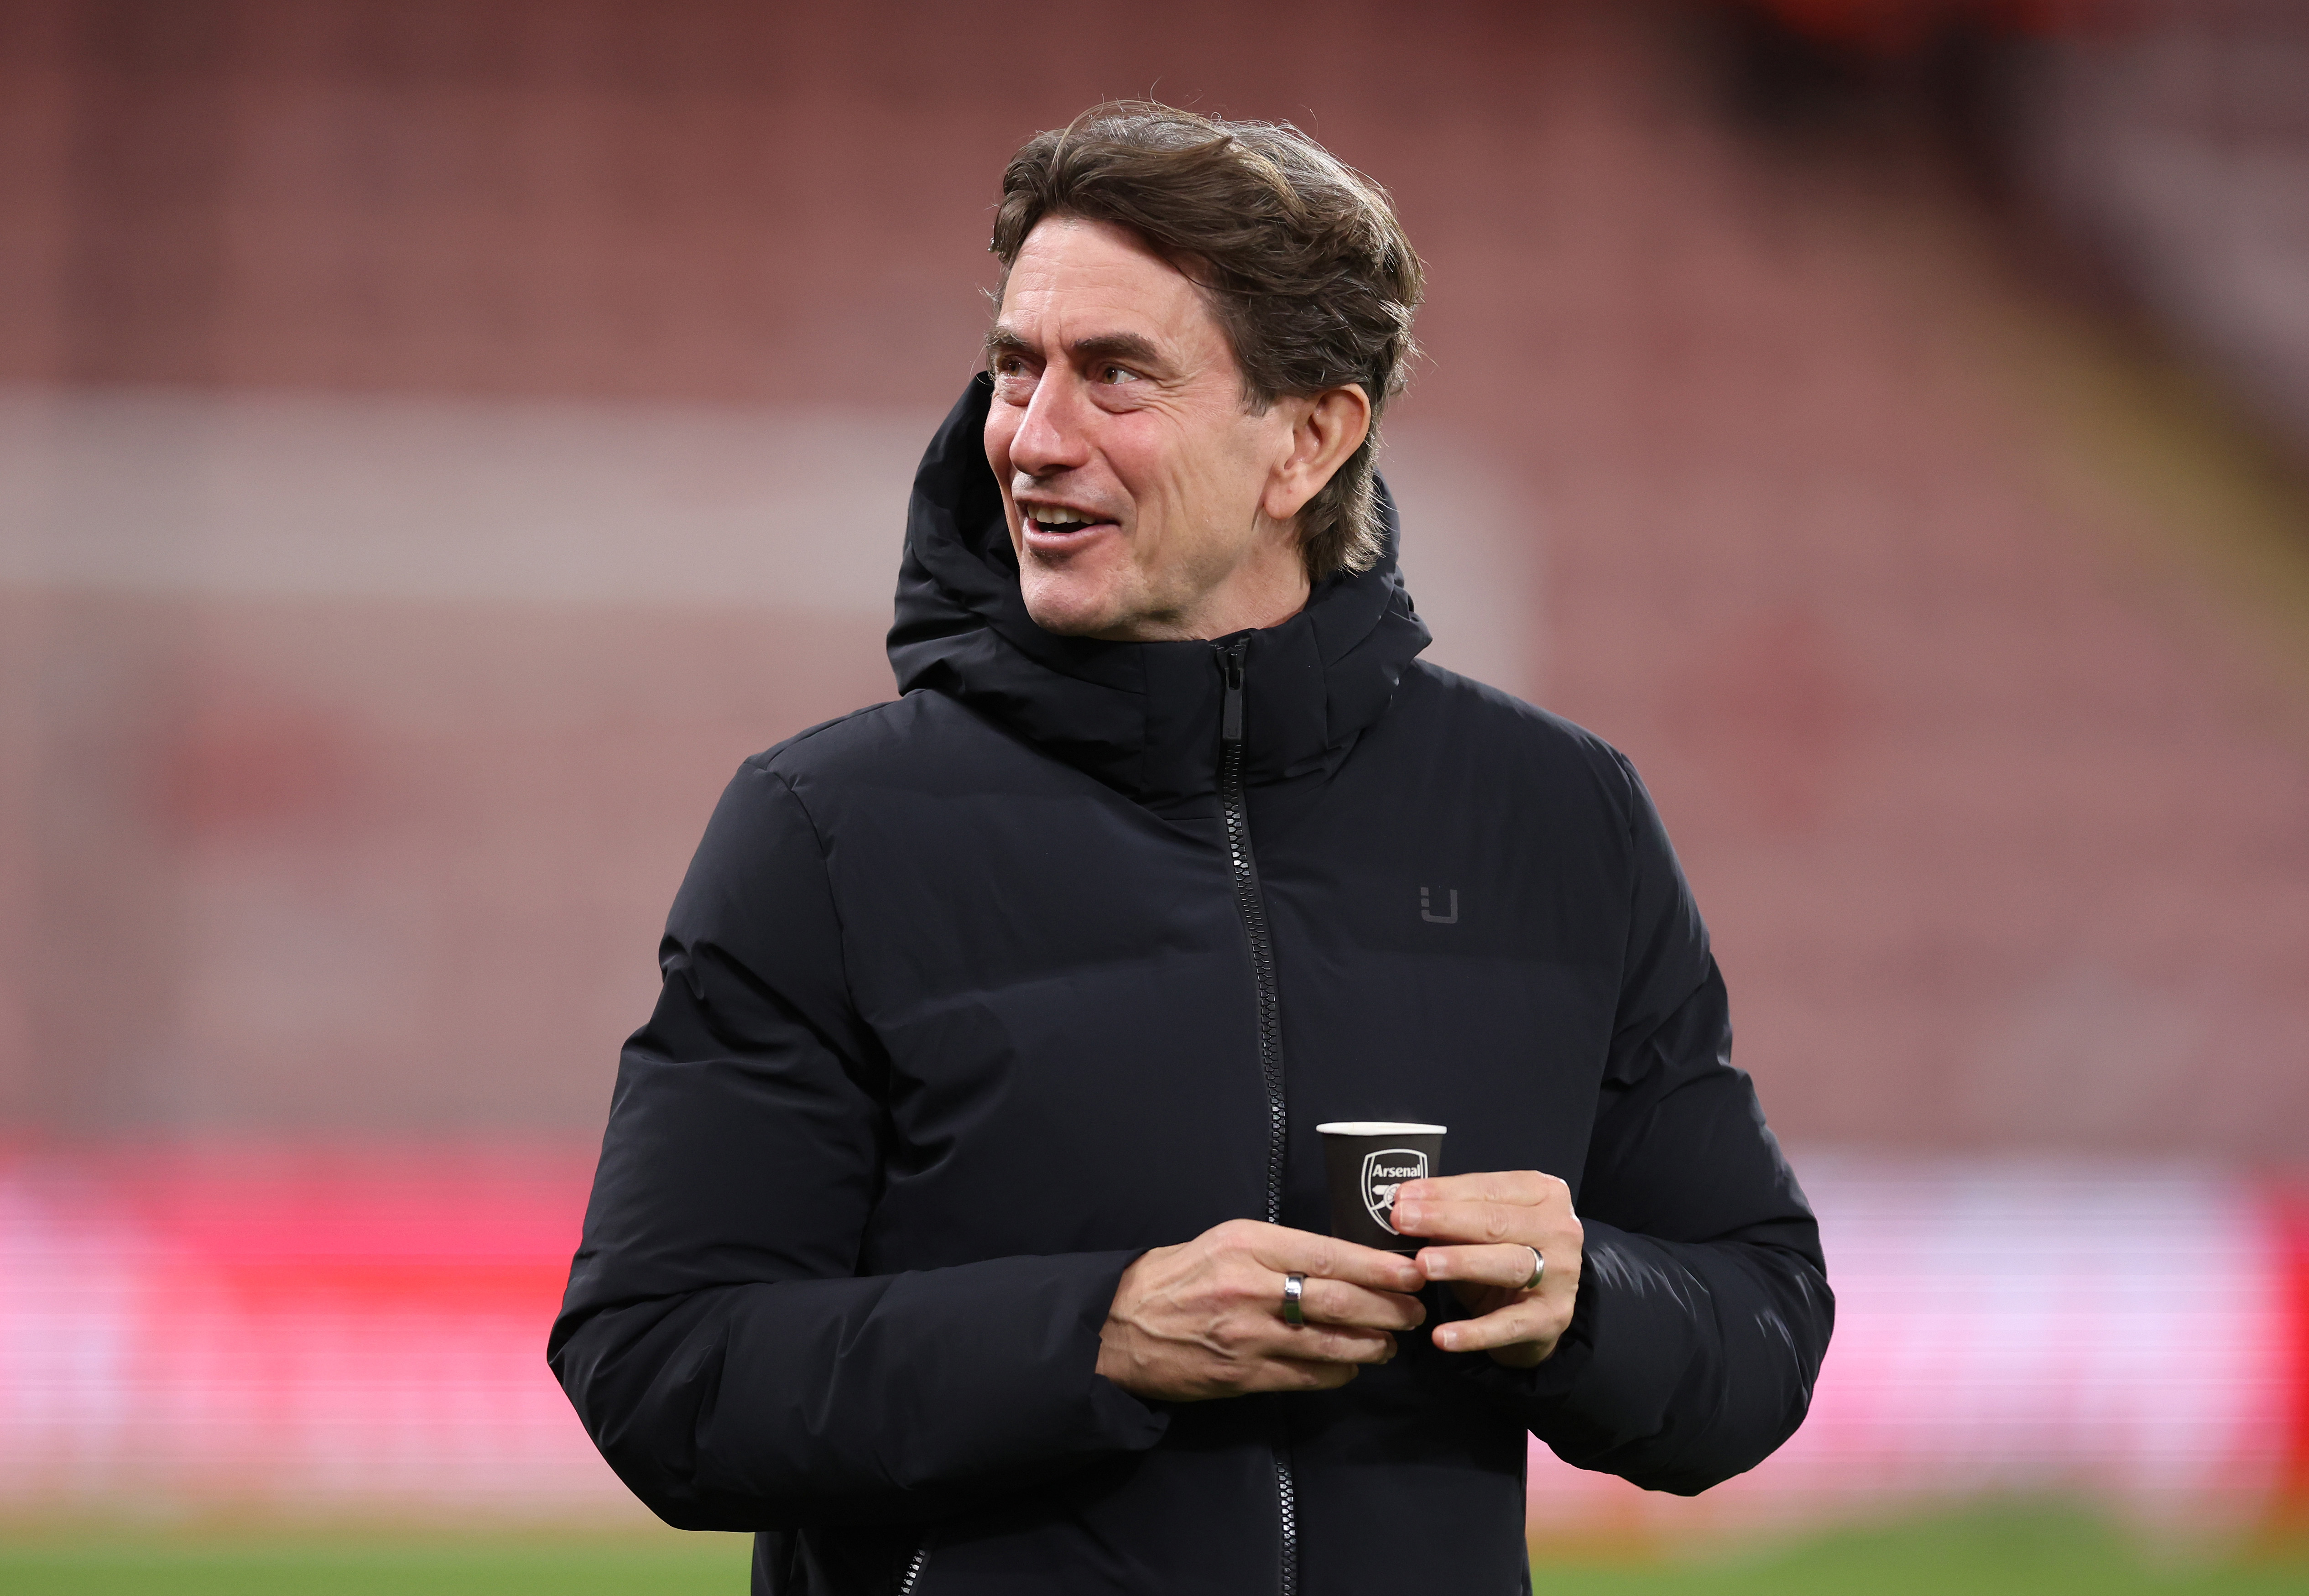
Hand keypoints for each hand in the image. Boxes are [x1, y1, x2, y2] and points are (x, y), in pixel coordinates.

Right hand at [1096, 1219, 1427, 1400]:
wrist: (1120, 1325)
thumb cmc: (1179, 1276)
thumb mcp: (1226, 1240)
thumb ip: (1280, 1249)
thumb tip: (1343, 1260)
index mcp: (1248, 1245)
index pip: (1329, 1254)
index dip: (1378, 1267)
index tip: (1412, 1271)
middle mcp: (1250, 1288)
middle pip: (1339, 1300)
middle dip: (1388, 1308)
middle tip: (1415, 1309)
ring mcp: (1247, 1336)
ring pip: (1331, 1344)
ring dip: (1372, 1344)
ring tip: (1392, 1341)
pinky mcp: (1242, 1375)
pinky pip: (1307, 1377)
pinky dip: (1339, 1373)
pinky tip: (1353, 1365)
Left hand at [1390, 1171, 1581, 1368]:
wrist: (1540, 1311)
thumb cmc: (1502, 1255)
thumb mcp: (1481, 1229)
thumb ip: (1452, 1215)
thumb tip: (1404, 1205)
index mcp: (1545, 1194)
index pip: (1490, 1187)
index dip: (1444, 1191)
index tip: (1402, 1195)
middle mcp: (1561, 1230)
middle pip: (1496, 1222)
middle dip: (1444, 1219)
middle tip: (1401, 1220)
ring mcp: (1561, 1276)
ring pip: (1507, 1264)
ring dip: (1461, 1263)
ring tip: (1422, 1264)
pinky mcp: (1552, 1318)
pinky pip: (1508, 1325)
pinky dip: (1474, 1332)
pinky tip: (1441, 1336)